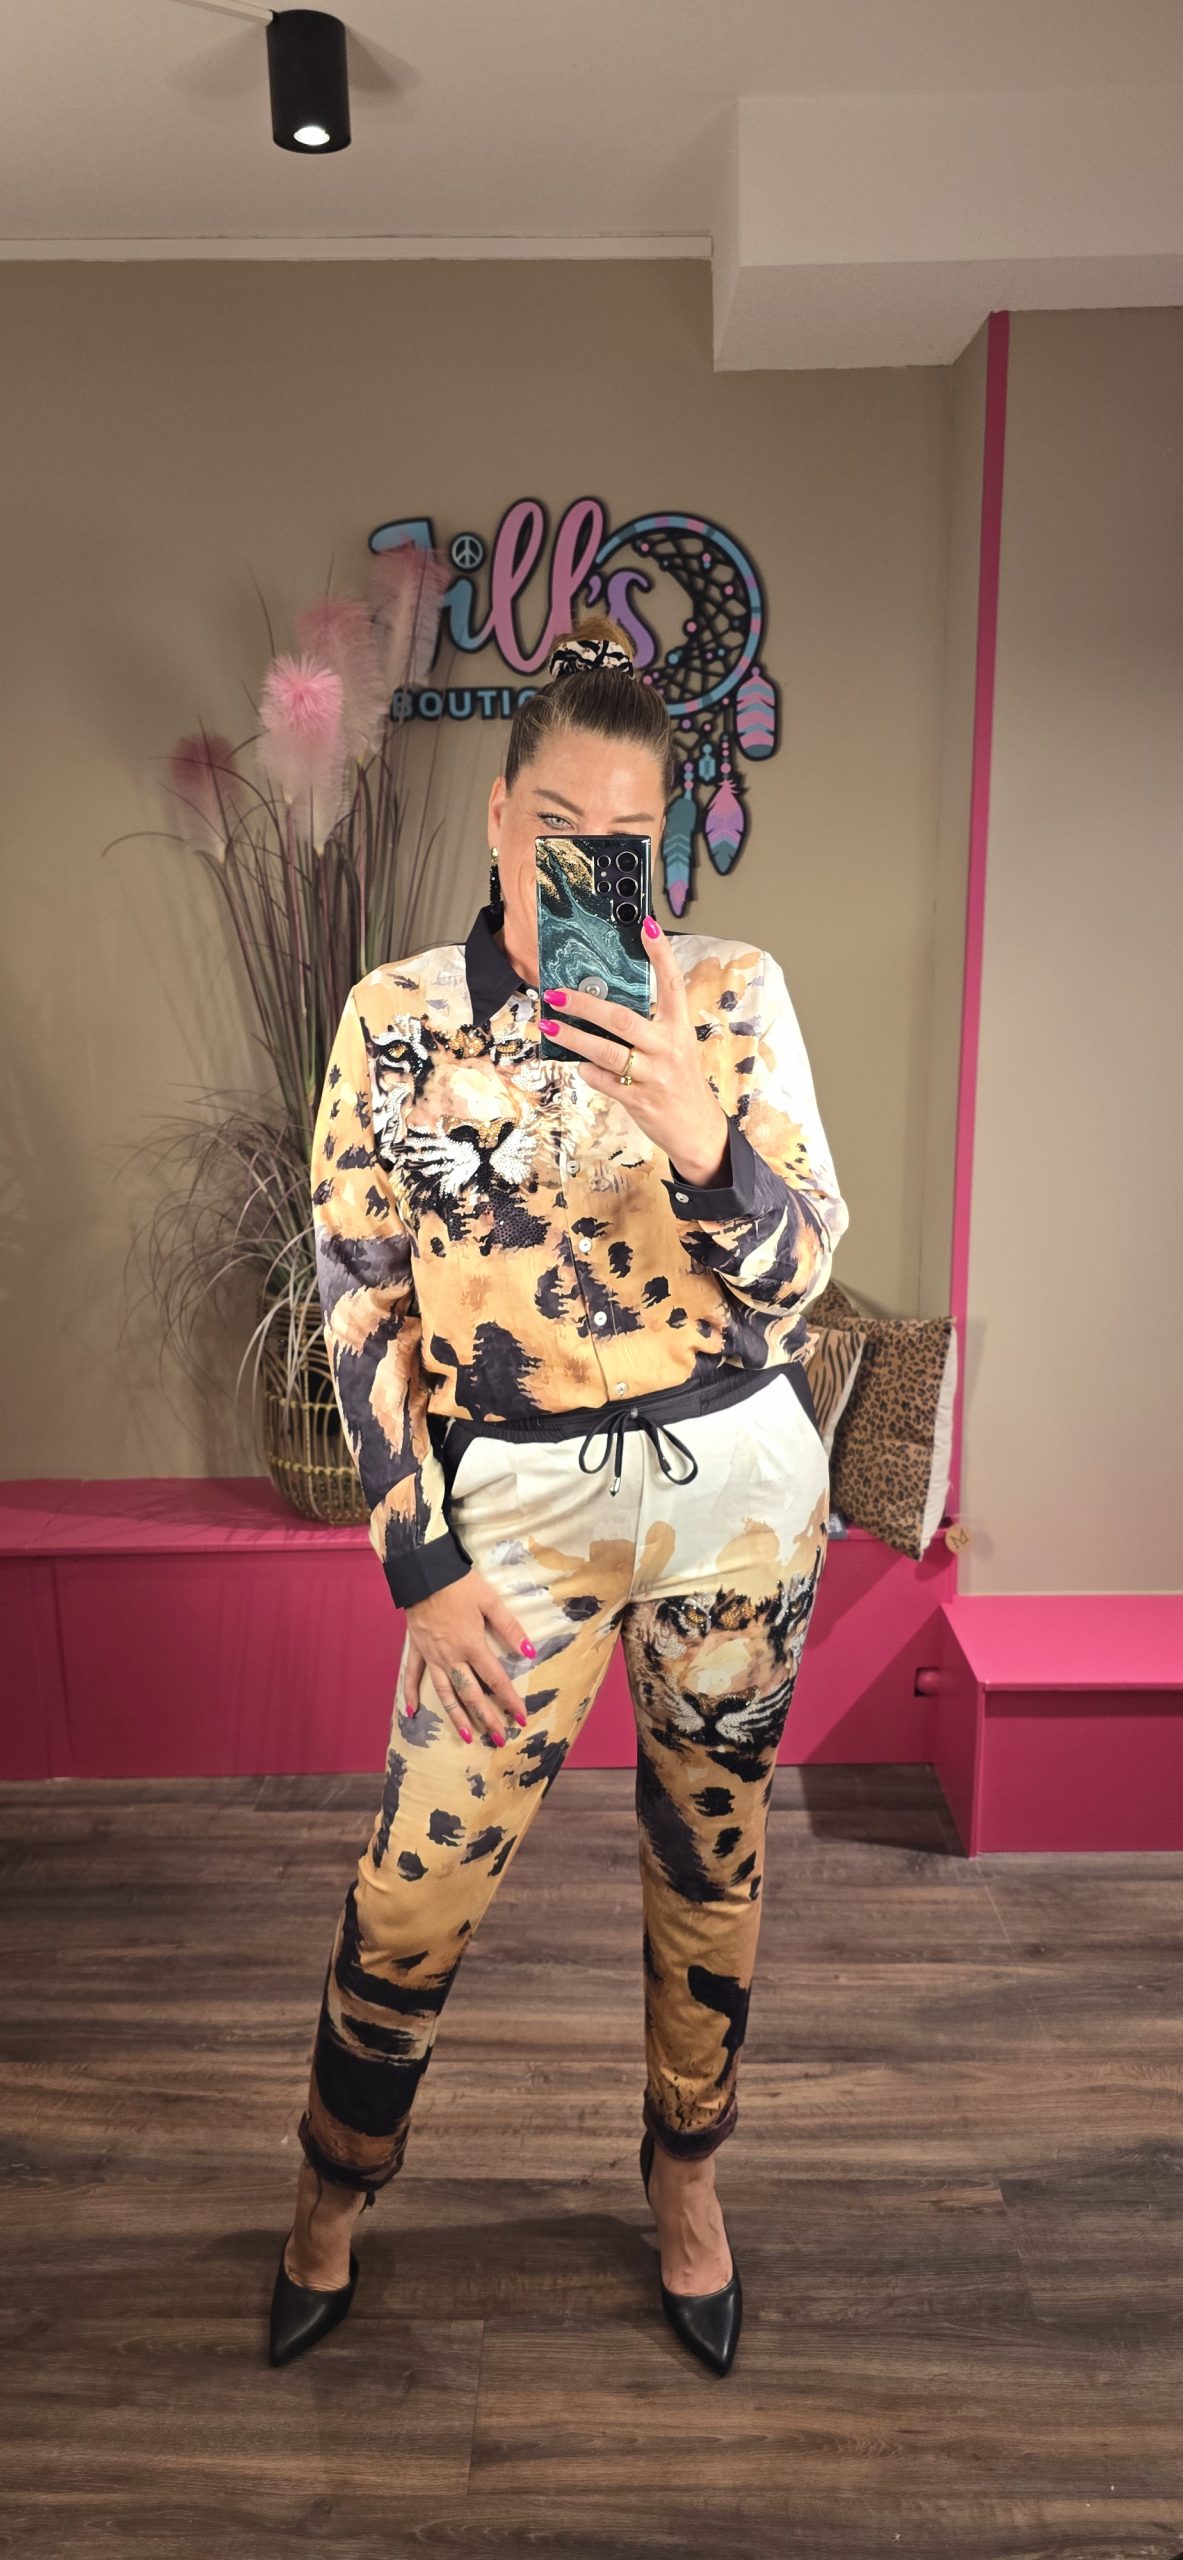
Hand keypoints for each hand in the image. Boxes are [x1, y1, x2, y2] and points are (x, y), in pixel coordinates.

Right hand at [403, 1570, 533, 1745]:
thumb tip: (529, 1653)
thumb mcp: (490, 1601)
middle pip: (471, 1694)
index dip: (510, 1700)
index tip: (522, 1718)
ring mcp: (431, 1655)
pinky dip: (410, 1694)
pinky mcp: (415, 1649)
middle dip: (486, 1718)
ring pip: (444, 1692)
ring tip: (466, 1735)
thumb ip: (509, 1628)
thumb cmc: (459, 1584)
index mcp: (472, 1645)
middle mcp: (451, 1657)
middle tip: (499, 1739)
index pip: (496, 1680)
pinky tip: (412, 1713)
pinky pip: (412, 1676)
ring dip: (455, 1715)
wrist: (423, 1571)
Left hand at [539, 916, 730, 1185]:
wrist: (697, 1128)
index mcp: (679, 1028)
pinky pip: (604, 1081)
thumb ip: (648, 1027)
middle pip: (622, 1019)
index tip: (647, 926)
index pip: (672, 983)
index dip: (661, 954)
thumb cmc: (679, 1081)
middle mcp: (668, 1048)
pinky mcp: (640, 1100)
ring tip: (550, 1026)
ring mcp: (654, 1075)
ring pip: (606, 1052)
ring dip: (573, 1038)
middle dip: (585, 1004)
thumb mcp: (674, 1047)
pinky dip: (587, 1071)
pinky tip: (578, 1064)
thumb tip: (603, 1005)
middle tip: (557, 994)